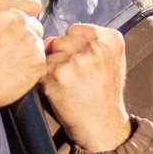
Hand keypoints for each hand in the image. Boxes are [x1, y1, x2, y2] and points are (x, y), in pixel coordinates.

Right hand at [0, 0, 47, 109]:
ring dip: (29, 52)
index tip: (21, 25)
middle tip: (12, 48)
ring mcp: (31, 39)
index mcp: (1, 4)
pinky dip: (31, 70)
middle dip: (27, 35)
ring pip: (38, 44)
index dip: (27, 14)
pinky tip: (16, 74)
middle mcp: (19, 18)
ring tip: (12, 64)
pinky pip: (40, 63)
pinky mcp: (37, 60)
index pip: (31, 2)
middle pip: (35, 25)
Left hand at [38, 22, 131, 151]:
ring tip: (69, 84)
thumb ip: (87, 42)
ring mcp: (76, 60)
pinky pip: (41, 68)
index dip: (73, 46)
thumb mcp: (110, 60)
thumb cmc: (103, 94)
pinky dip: (46, 80)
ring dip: (53, 68)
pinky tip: (60, 91)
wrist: (102, 124)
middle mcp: (95, 46)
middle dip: (62, 55)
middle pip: (60, 40)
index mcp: (111, 39)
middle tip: (75, 77)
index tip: (82, 63)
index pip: (74, 29)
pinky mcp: (58, 74)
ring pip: (50, 54)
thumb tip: (50, 39)